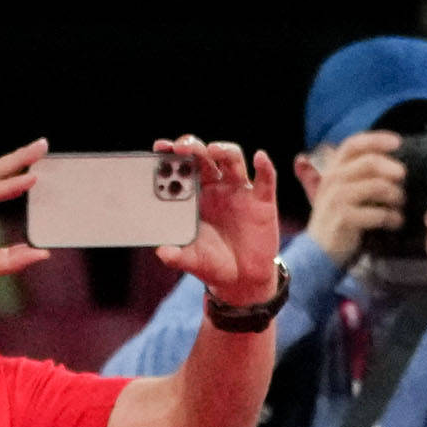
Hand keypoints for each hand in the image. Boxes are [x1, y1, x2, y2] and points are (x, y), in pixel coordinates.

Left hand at [148, 140, 284, 303]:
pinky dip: (265, 167)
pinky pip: (266, 179)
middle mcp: (215, 186)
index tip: (161, 147)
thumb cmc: (212, 263)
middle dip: (192, 146)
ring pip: (232, 159)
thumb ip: (176, 255)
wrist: (242, 279)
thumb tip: (163, 252)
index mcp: (193, 194)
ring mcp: (239, 191)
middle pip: (204, 155)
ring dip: (223, 150)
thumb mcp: (191, 259)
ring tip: (213, 150)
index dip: (171, 153)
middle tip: (182, 148)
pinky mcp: (262, 201)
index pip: (181, 166)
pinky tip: (260, 158)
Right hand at [301, 131, 407, 267]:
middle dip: (392, 169)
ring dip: (396, 195)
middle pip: (369, 163)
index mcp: (334, 168)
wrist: (319, 248)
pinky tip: (396, 222)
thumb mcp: (347, 190)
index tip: (397, 142)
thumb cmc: (340, 217)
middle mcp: (333, 179)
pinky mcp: (344, 218)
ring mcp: (337, 199)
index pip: (353, 144)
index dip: (376, 140)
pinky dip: (392, 217)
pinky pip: (377, 213)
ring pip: (376, 186)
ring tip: (400, 205)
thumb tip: (396, 166)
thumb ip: (363, 175)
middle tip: (404, 177)